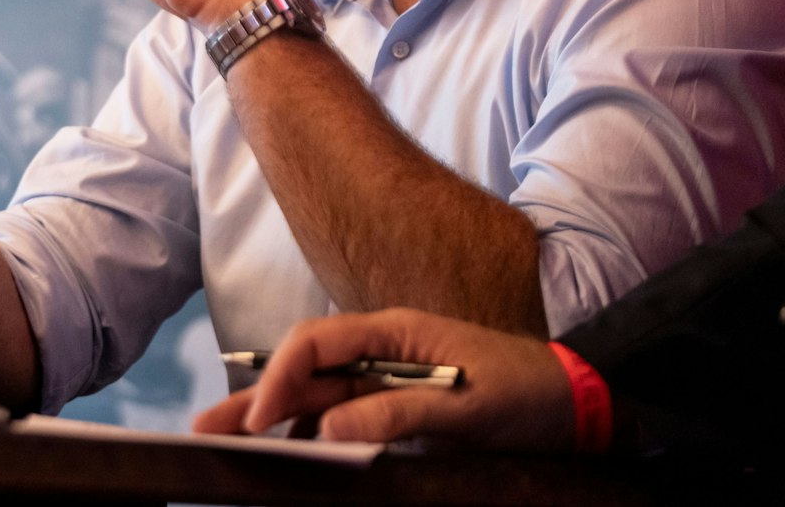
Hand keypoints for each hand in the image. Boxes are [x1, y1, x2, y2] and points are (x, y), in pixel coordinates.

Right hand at [192, 308, 574, 449]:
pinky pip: (342, 419)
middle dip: (253, 398)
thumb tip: (329, 433)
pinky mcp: (399, 409)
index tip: (261, 420)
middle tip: (205, 427)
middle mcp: (382, 352)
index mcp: (394, 332)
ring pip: (316, 398)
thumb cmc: (528, 393)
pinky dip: (309, 435)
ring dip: (273, 417)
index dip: (280, 378)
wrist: (579, 403)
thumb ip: (399, 414)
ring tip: (228, 440)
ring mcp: (388, 381)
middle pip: (303, 371)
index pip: (316, 344)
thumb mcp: (468, 407)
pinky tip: (284, 452)